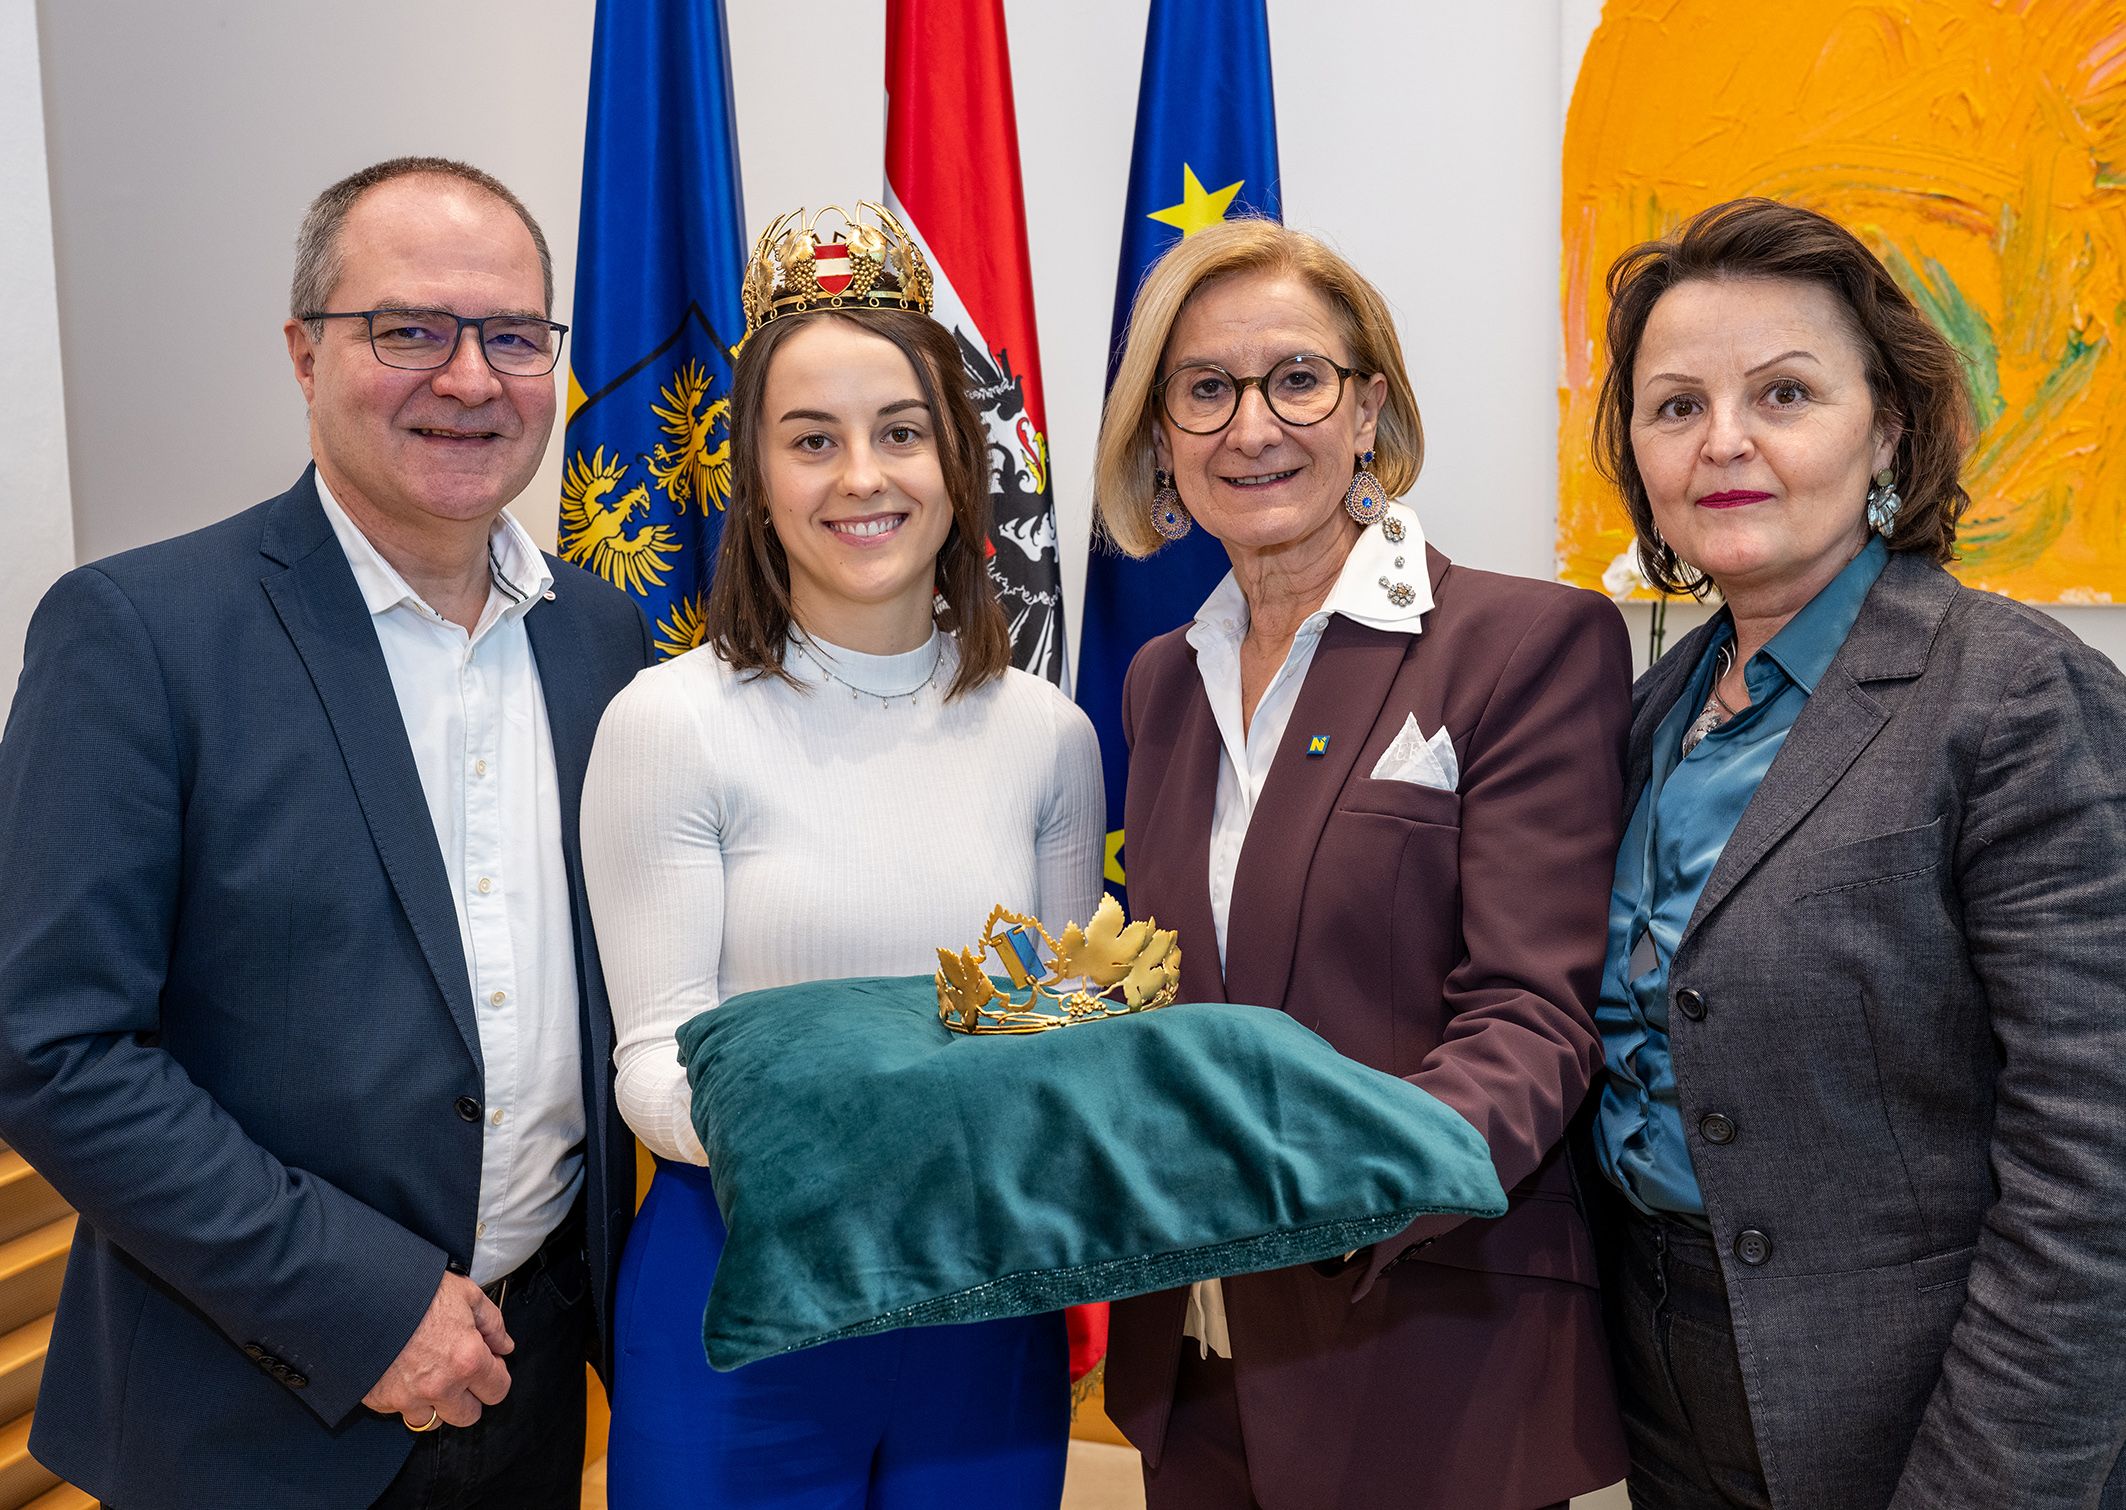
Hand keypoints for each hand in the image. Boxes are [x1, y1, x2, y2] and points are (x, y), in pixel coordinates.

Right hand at [363, 1272, 514, 1428]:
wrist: (362, 1295)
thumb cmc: (414, 1290)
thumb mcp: (466, 1293)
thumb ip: (492, 1323)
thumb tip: (503, 1345)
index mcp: (467, 1360)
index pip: (498, 1391)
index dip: (495, 1375)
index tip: (487, 1362)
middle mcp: (440, 1387)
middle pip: (468, 1416)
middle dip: (469, 1396)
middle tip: (459, 1371)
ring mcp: (408, 1399)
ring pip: (432, 1421)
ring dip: (435, 1403)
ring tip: (428, 1374)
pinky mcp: (380, 1401)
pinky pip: (400, 1412)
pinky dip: (405, 1399)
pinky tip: (403, 1373)